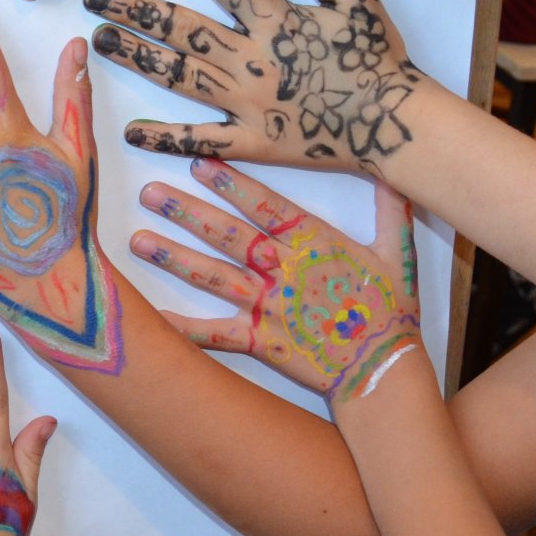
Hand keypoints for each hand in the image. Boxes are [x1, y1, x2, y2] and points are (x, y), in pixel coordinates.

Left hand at [89, 0, 428, 176]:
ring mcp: (247, 102)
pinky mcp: (252, 142)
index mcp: (274, 20)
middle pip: (182, 27)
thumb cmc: (378, 58)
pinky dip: (166, 137)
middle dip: (135, 9)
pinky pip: (202, 138)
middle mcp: (251, 58)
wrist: (398, 123)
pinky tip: (130, 131)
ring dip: (137, 58)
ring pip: (180, 76)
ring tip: (99, 41)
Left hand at [130, 160, 420, 404]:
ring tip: (137, 241)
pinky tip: (150, 317)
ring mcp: (269, 307)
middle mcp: (284, 271)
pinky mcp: (260, 341)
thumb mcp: (398, 254)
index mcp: (314, 244)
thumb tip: (392, 170)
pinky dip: (182, 328)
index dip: (232, 183)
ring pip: (214, 277)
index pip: (266, 206)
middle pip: (228, 236)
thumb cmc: (390, 312)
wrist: (384, 372)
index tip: (198, 162)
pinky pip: (215, 334)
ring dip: (174, 258)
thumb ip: (390, 210)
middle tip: (150, 193)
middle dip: (187, 212)